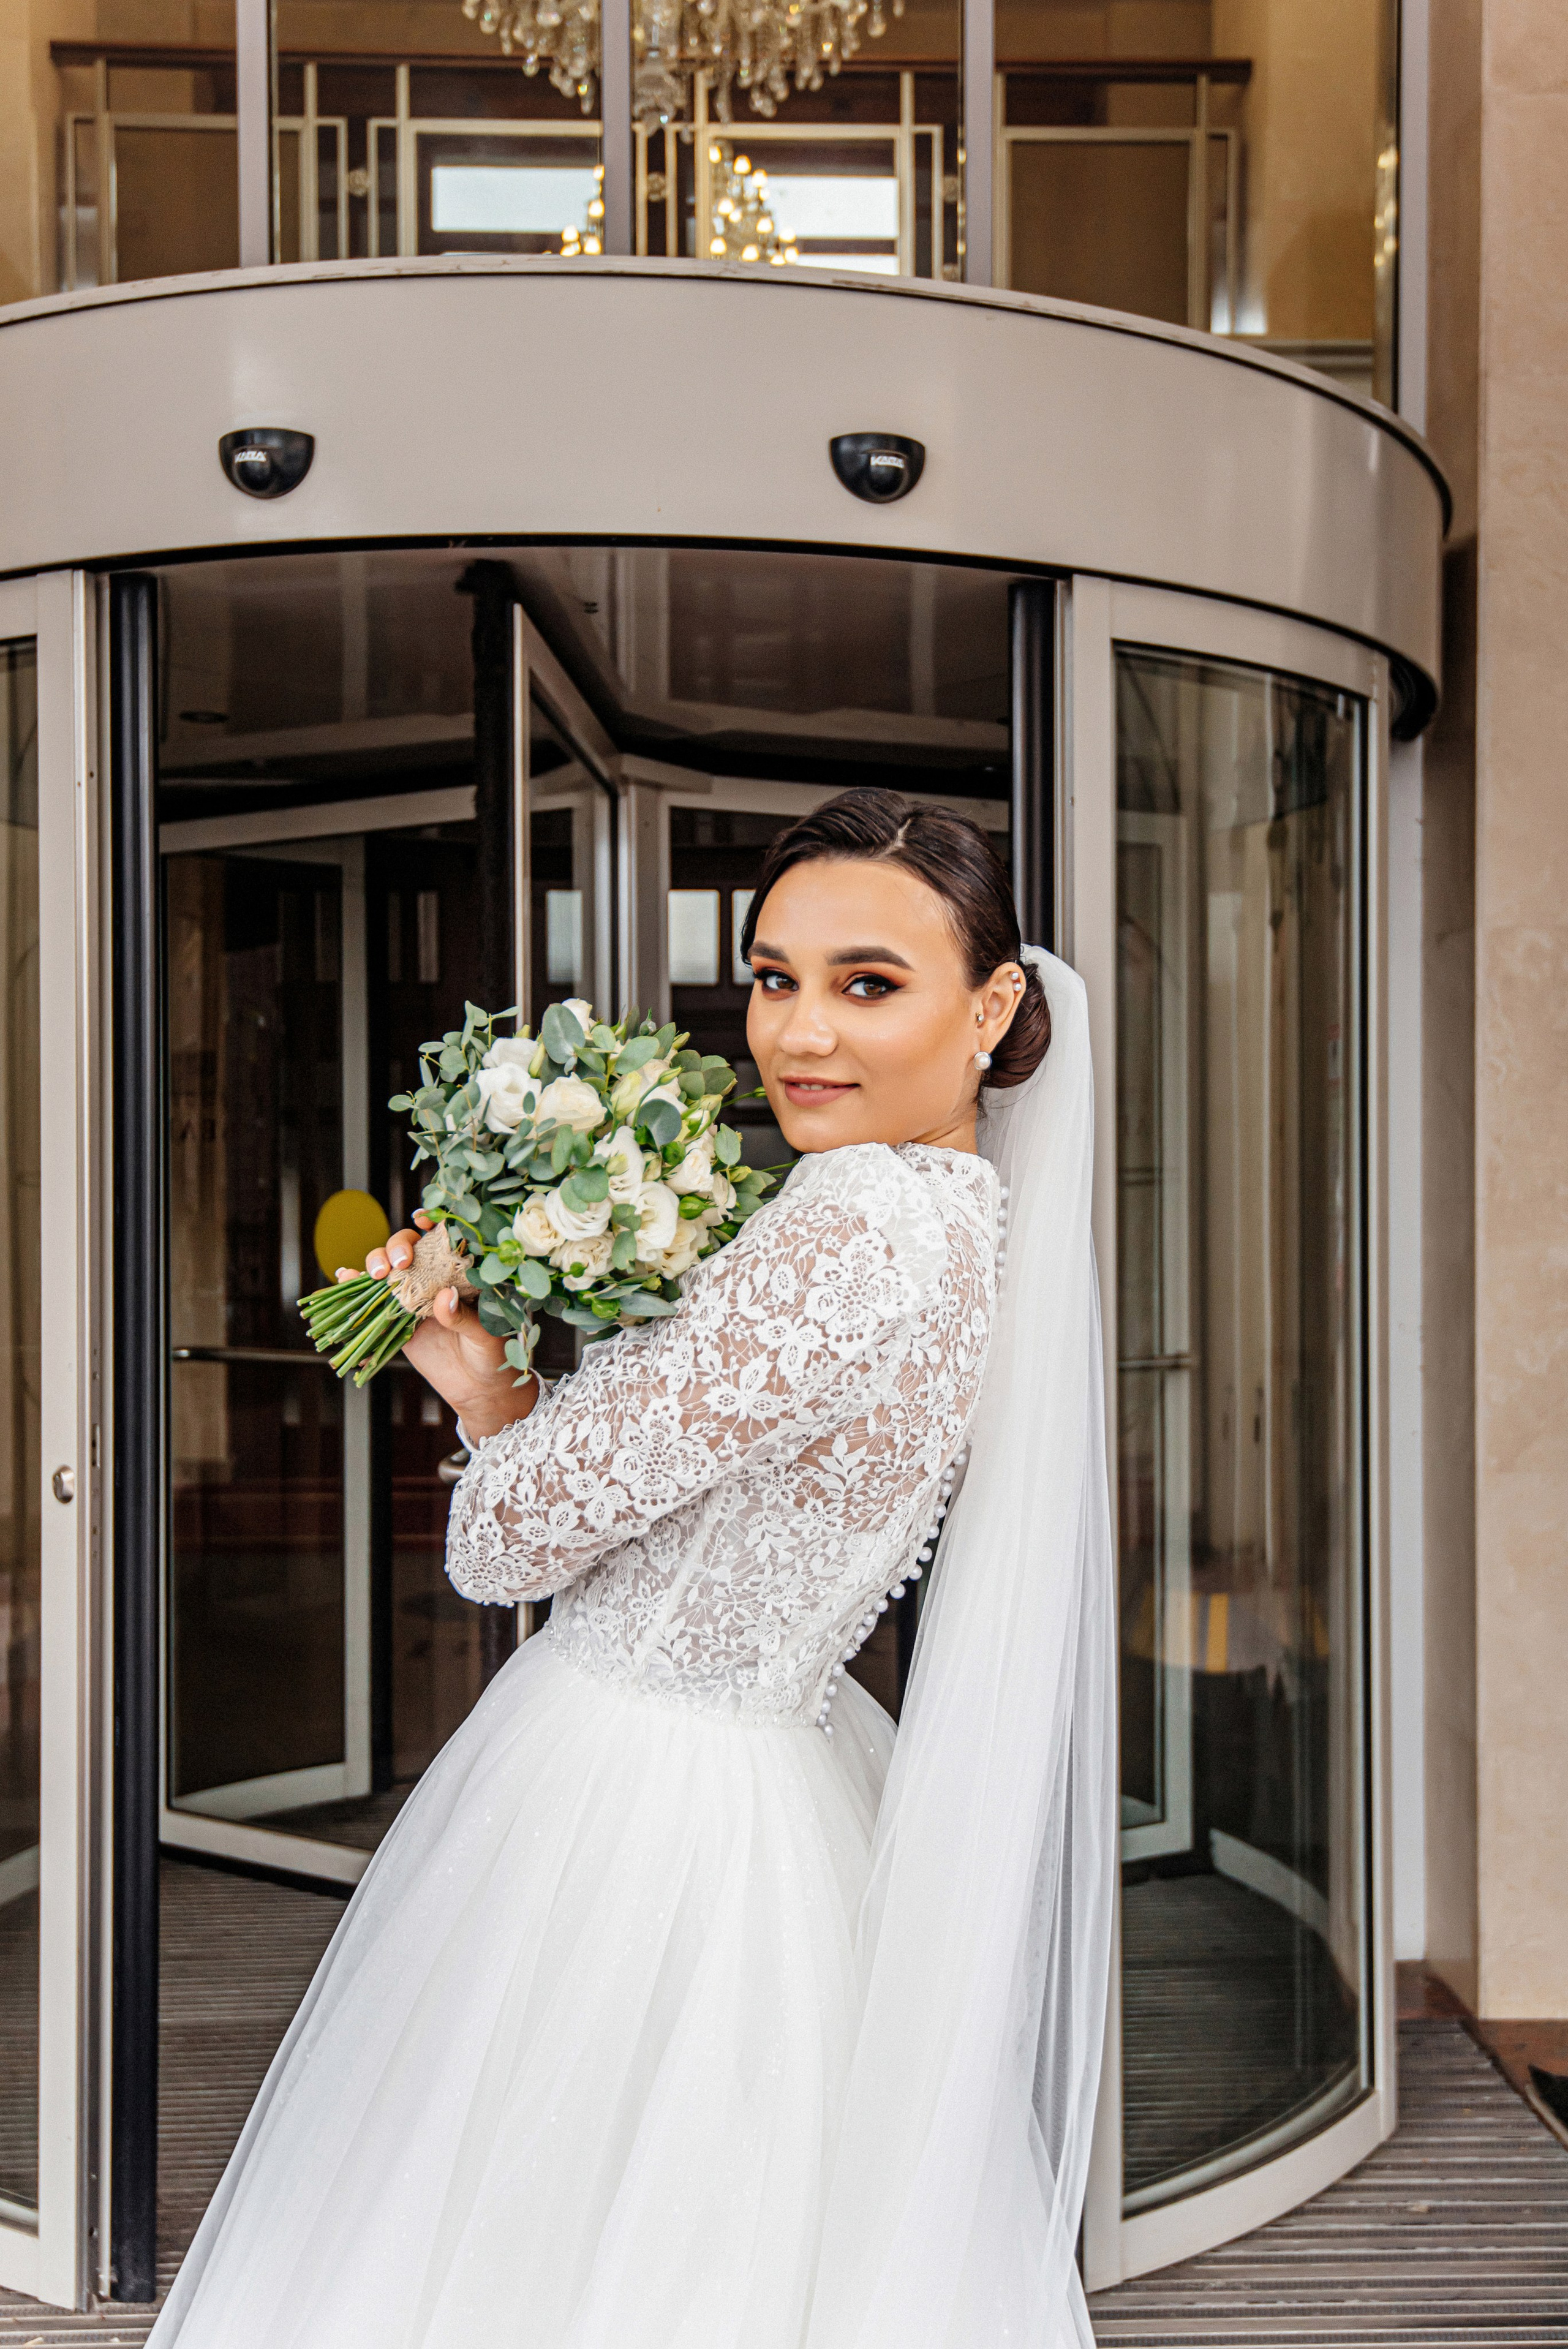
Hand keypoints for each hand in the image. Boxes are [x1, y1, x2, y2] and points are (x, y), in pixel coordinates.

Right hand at [339, 1211, 538, 1444]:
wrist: (478, 1391)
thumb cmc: (493, 1357)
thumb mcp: (485, 1336)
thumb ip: (464, 1317)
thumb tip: (443, 1298)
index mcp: (464, 1274)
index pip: (446, 1239)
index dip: (432, 1223)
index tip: (422, 1219)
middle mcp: (437, 1278)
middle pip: (410, 1248)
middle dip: (398, 1245)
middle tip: (399, 1263)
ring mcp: (415, 1297)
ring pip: (389, 1269)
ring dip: (376, 1261)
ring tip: (375, 1273)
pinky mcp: (398, 1318)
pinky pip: (374, 1299)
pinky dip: (356, 1285)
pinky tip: (345, 1276)